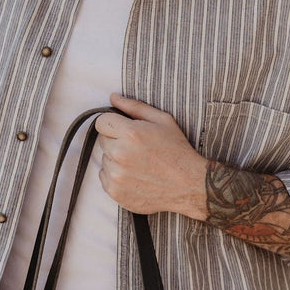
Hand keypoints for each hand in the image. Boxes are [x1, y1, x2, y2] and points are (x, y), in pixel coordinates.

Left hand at [95, 94, 207, 217]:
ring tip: (137, 163)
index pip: (101, 122)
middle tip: (136, 148)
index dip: (113, 124)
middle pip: (102, 141)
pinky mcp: (115, 192)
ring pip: (104, 160)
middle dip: (116, 141)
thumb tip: (113, 97)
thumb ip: (134, 107)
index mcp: (130, 134)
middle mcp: (120, 155)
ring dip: (115, 159)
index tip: (124, 130)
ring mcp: (116, 176)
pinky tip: (134, 175)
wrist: (188, 184)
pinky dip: (115, 176)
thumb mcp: (162, 120)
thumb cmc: (177, 150)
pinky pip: (104, 177)